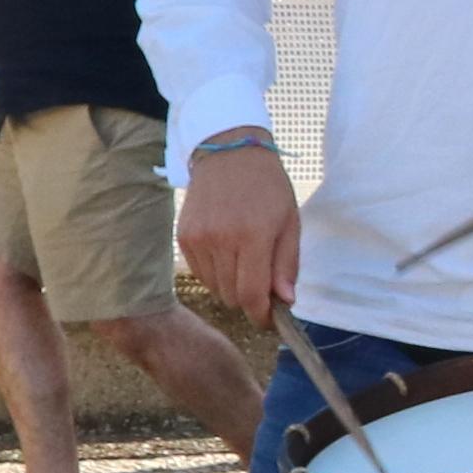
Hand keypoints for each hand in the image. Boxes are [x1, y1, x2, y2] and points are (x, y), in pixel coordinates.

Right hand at [182, 136, 301, 324]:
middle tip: (261, 284)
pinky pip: (200, 273)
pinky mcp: (183, 237)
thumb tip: (285, 301)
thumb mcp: (289, 221)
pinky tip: (226, 253)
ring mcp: (198, 239)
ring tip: (244, 262)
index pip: (251, 295)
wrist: (228, 153)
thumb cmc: (266, 187)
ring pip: (215, 288)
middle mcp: (220, 240)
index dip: (261, 315)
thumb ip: (286, 264)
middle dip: (249, 298)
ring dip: (231, 286)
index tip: (269, 318)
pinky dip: (215, 273)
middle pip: (231, 296)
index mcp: (253, 235)